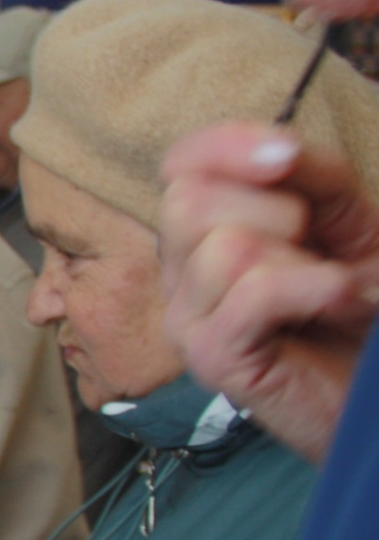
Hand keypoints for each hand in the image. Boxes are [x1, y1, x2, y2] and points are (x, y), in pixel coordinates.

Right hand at [157, 123, 378, 463]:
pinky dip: (312, 288)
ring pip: (222, 248)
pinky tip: (341, 303)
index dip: (227, 146)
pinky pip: (251, 292)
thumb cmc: (361, 306)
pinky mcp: (211, 357)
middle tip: (317, 253)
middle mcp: (181, 274)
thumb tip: (278, 151)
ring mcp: (188, 319)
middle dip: (276, 212)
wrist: (375, 393)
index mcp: (205, 232)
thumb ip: (310, 174)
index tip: (287, 158)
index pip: (180, 164)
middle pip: (188, 201)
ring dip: (301, 263)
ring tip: (331, 293)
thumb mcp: (345, 219)